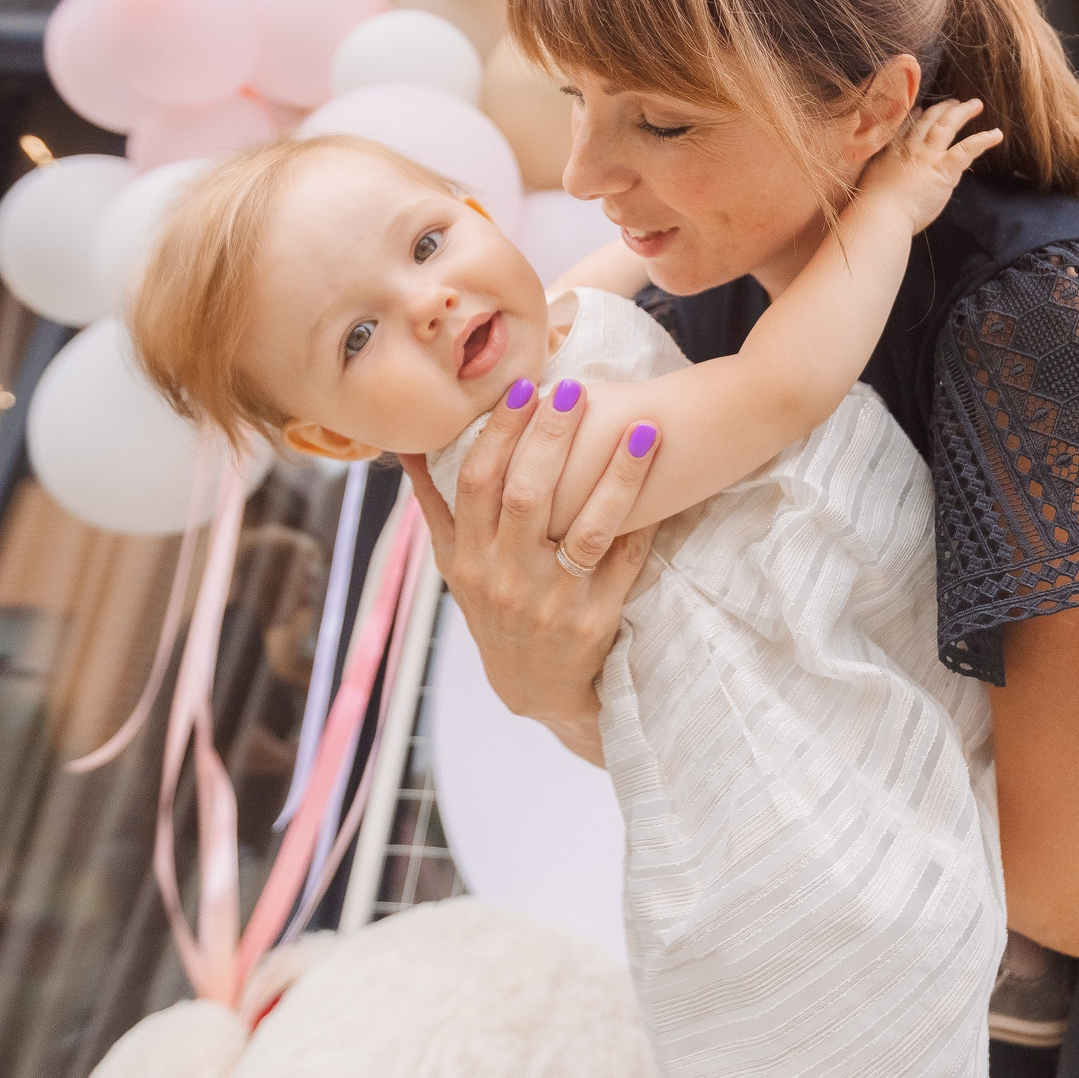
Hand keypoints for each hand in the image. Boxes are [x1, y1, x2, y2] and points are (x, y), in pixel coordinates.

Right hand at [399, 381, 659, 766]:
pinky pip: (624, 562)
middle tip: (577, 389)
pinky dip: (645, 524)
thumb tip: (410, 445)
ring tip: (644, 429)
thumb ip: (436, 505)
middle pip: (527, 496)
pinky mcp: (594, 620)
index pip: (477, 482)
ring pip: (586, 529)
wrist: (533, 690)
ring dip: (617, 476)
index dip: (498, 433)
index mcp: (468, 557)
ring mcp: (551, 601)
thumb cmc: (493, 611)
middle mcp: (505, 578)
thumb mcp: (453, 566)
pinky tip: (668, 486)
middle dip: (552, 438)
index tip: (523, 388)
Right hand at [853, 98, 1004, 235]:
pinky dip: (982, 139)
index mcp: (891, 150)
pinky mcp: (943, 169)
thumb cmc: (872, 206)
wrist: (880, 214)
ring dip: (963, 112)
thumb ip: (886, 172)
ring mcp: (927, 155)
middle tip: (954, 102)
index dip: (916, 115)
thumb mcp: (873, 180)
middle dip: (943, 108)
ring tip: (976, 105)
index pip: (906, 125)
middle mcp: (910, 147)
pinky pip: (966, 149)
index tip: (921, 108)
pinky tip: (996, 134)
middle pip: (929, 119)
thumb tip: (895, 174)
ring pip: (947, 125)